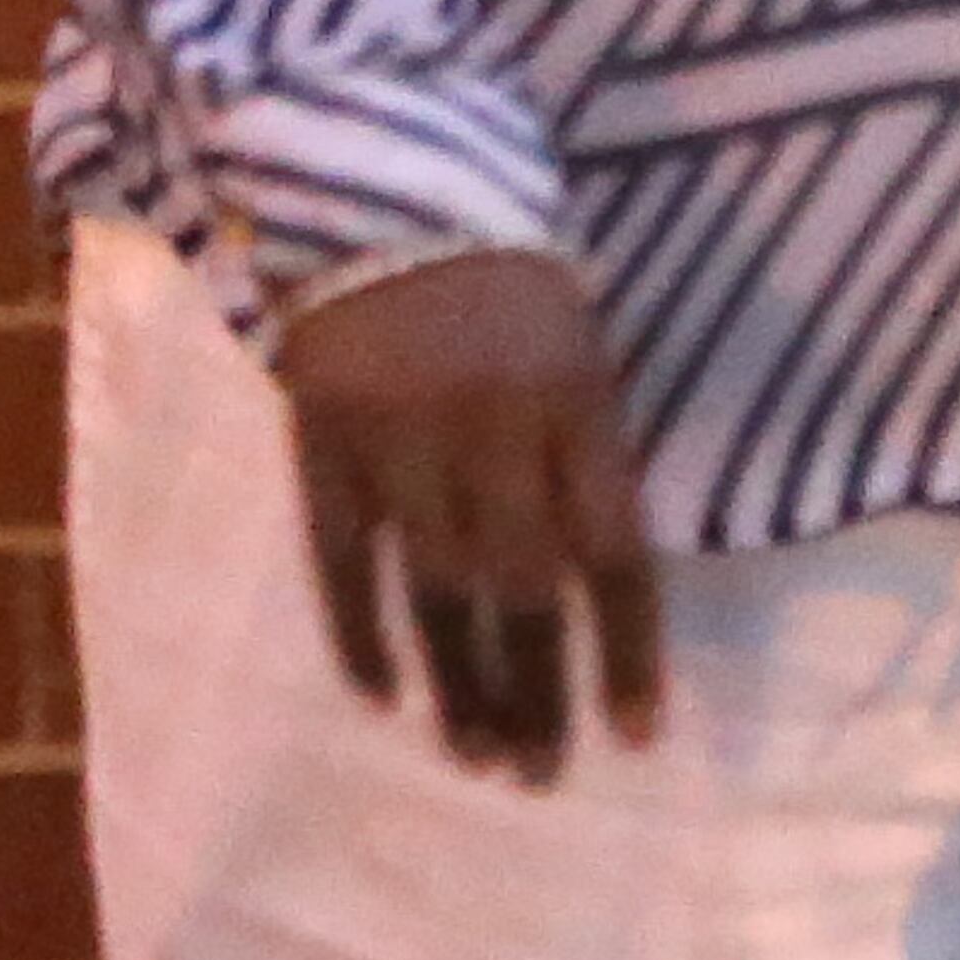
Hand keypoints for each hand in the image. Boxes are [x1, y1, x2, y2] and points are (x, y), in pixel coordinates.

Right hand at [277, 249, 662, 782]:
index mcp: (575, 400)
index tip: (637, 733)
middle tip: (543, 775)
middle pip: (521, 592)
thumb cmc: (512, 262)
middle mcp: (491, 431)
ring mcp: (400, 441)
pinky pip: (342, 559)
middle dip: (537, 694)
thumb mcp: (582, 336)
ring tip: (479, 760)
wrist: (386, 184)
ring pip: (435, 593)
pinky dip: (361, 633)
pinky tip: (384, 698)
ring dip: (459, 686)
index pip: (611, 551)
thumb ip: (588, 446)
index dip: (626, 649)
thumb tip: (594, 573)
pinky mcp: (322, 441)